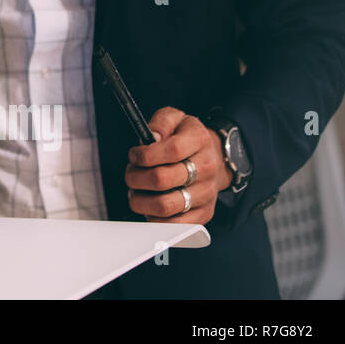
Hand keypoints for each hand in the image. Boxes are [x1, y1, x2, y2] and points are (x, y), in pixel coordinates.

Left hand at [124, 107, 231, 224]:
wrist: (214, 157)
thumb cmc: (186, 138)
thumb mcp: (175, 118)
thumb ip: (161, 122)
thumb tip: (150, 137)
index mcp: (199, 140)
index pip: (171, 150)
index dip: (144, 155)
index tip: (133, 155)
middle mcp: (206, 168)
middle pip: (162, 179)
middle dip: (135, 177)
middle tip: (130, 174)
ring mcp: (206, 193)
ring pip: (166, 206)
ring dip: (140, 201)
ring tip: (135, 192)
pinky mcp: (204, 213)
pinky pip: (176, 225)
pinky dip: (155, 219)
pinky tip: (149, 206)